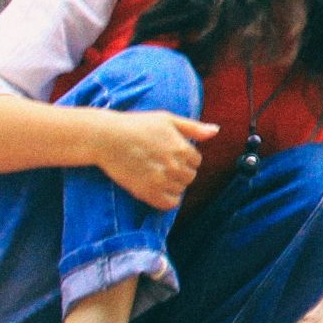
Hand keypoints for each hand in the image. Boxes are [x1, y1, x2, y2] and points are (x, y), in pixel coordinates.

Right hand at [86, 107, 216, 209]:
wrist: (106, 137)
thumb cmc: (136, 125)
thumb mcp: (167, 119)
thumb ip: (193, 127)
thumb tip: (216, 131)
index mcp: (182, 148)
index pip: (197, 161)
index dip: (185, 158)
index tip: (170, 154)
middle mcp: (174, 165)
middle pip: (190, 177)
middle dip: (180, 171)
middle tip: (161, 164)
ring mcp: (161, 180)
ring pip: (180, 190)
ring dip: (172, 184)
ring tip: (156, 174)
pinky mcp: (147, 192)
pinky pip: (169, 204)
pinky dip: (167, 199)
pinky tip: (156, 189)